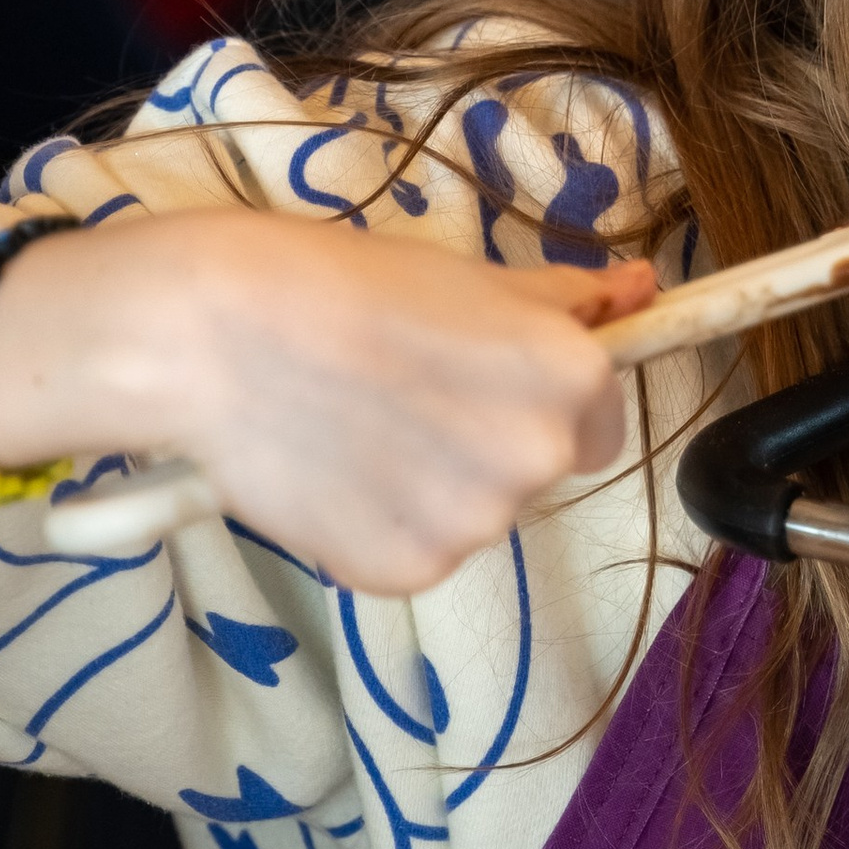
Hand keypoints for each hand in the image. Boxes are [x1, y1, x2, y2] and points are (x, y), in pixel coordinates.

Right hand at [0, 215, 660, 594]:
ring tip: (354, 422)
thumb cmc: (334, 280)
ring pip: (477, 510)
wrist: (207, 334)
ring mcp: (468, 528)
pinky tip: (329, 467)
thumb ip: (563, 297)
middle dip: (493, 434)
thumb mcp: (462, 274)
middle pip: (543, 464)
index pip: (604, 408)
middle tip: (407, 387)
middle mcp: (535, 460)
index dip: (549, 388)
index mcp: (568, 377)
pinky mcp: (399, 574)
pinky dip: (381, 520)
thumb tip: (641, 289)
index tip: (486, 370)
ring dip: (436, 480)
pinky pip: (416, 550)